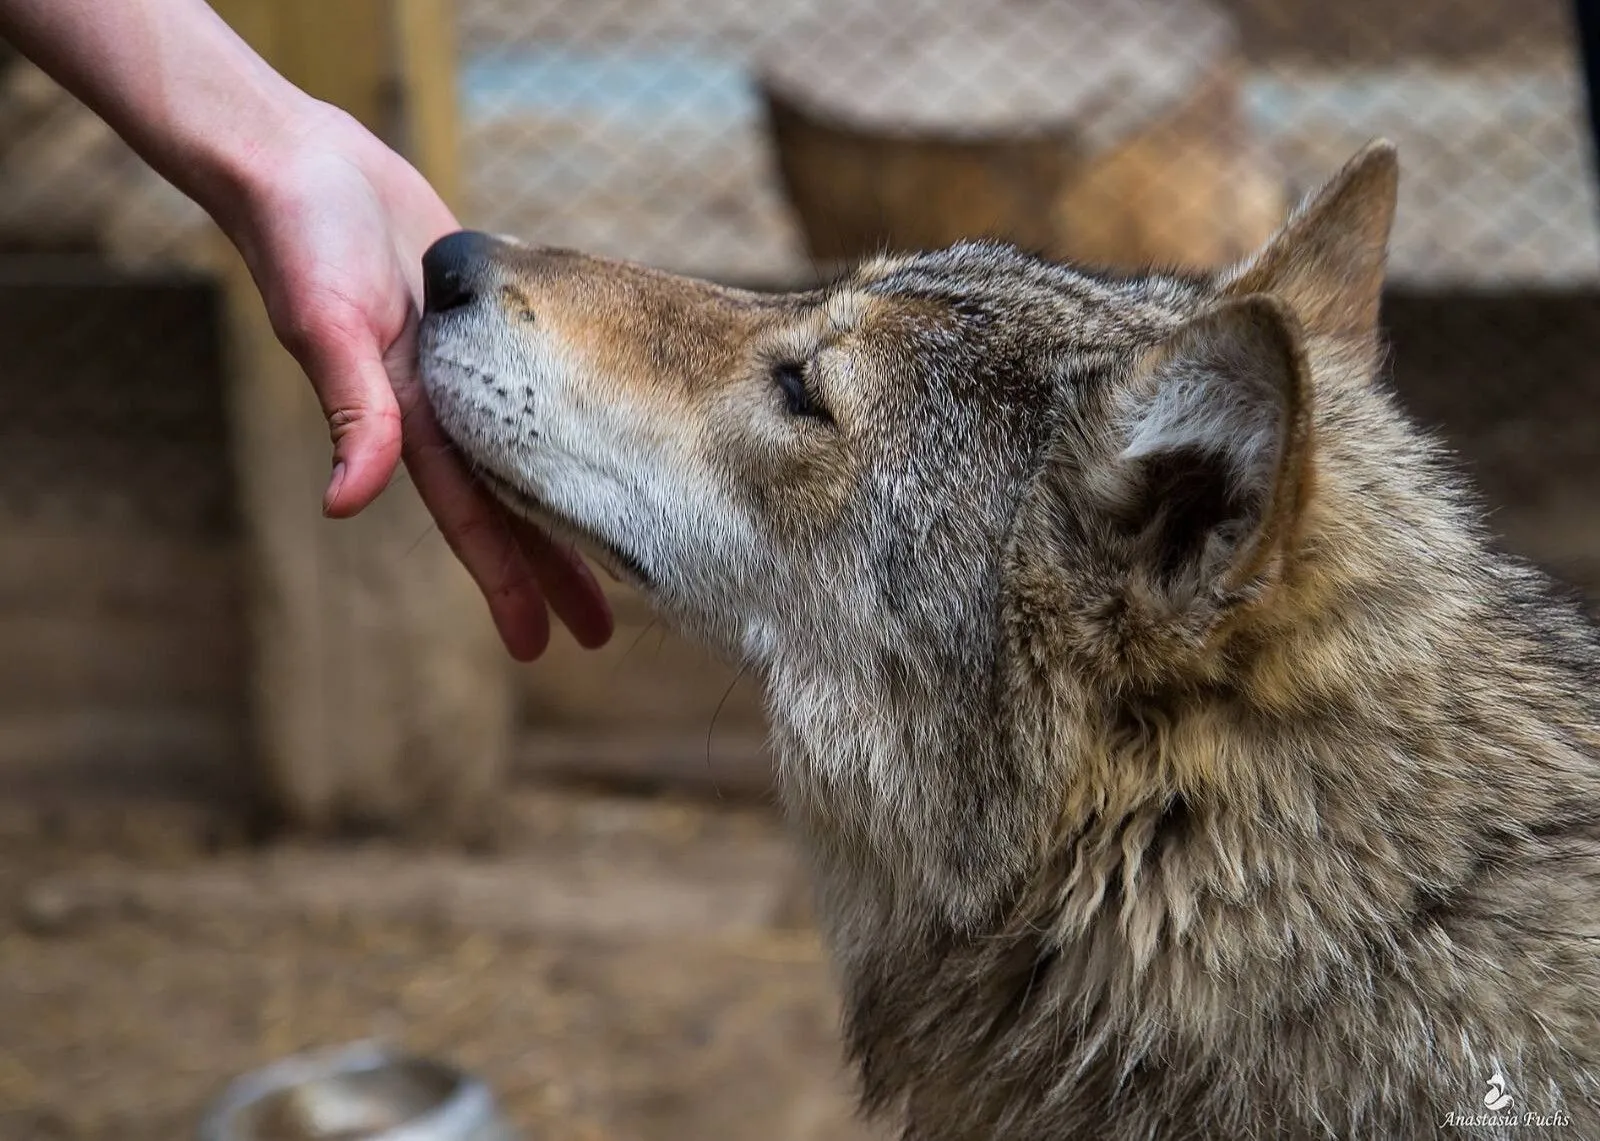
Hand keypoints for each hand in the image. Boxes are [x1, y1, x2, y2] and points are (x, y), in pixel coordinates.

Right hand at [221, 102, 612, 659]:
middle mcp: (450, 407)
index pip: (475, 523)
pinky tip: (612, 428)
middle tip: (604, 634)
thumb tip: (343, 503)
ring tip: (629, 540)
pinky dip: (575, 411)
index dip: (507, 585)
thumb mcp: (327, 324)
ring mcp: (474, 366)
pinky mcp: (492, 317)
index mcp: (416, 422)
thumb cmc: (302, 240)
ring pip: (539, 451)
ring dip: (575, 499)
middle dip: (554, 571)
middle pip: (518, 507)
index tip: (539, 647)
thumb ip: (349, 408)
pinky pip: (544, 379)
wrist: (303, 164)